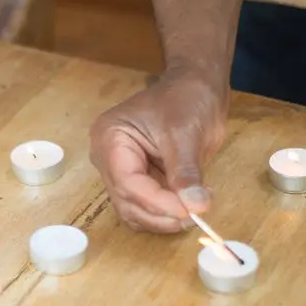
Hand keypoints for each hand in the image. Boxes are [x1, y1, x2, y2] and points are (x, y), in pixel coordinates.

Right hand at [89, 68, 227, 232]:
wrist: (196, 86)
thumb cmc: (186, 97)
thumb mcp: (185, 133)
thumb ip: (186, 172)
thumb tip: (195, 206)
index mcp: (110, 139)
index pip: (127, 182)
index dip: (157, 202)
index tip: (189, 211)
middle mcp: (108, 159)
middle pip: (127, 201)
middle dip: (160, 213)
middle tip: (194, 216)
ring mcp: (122, 172)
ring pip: (134, 210)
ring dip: (162, 218)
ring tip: (194, 210)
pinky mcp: (139, 180)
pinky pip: (146, 207)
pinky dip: (165, 214)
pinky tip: (188, 204)